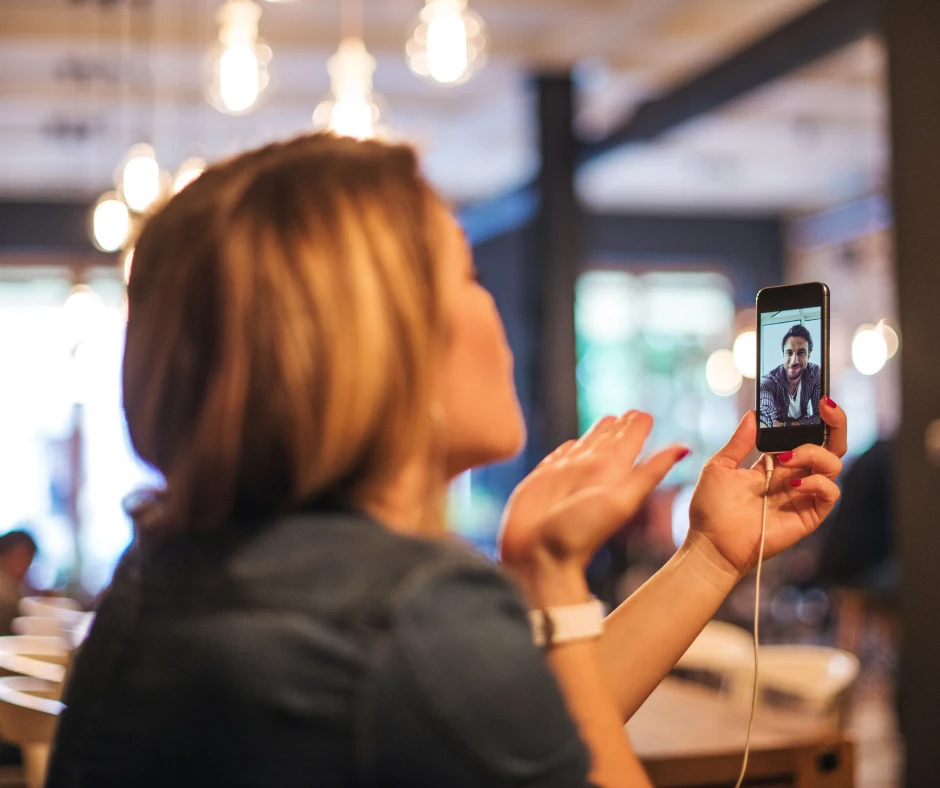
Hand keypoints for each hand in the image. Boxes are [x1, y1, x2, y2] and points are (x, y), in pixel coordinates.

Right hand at [499, 412, 689, 581]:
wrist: (539, 558)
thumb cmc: (579, 533)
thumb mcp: (622, 501)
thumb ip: (650, 472)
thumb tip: (685, 449)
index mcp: (613, 471)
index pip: (631, 438)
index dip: (638, 424)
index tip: (643, 414)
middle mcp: (591, 470)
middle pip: (609, 439)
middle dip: (620, 425)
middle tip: (632, 413)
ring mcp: (567, 474)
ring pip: (585, 444)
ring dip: (597, 432)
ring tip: (609, 419)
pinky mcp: (542, 479)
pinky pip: (558, 456)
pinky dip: (566, 448)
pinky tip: (572, 445)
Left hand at [686, 398, 846, 583]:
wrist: (711, 543)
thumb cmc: (711, 508)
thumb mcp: (719, 466)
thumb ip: (740, 442)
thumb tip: (754, 414)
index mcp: (774, 464)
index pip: (804, 436)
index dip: (812, 418)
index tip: (811, 399)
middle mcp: (794, 477)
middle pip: (829, 446)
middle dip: (834, 423)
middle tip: (826, 406)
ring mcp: (803, 496)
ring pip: (832, 464)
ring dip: (814, 453)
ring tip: (787, 457)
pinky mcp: (809, 516)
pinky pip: (830, 493)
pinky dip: (817, 482)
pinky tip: (793, 484)